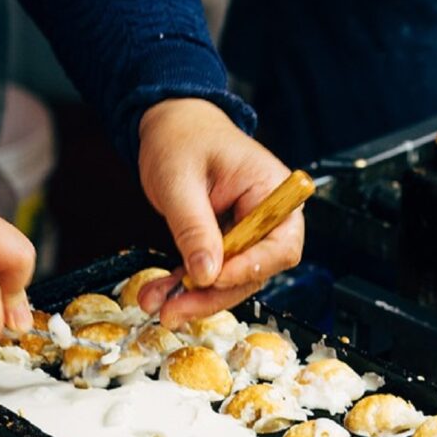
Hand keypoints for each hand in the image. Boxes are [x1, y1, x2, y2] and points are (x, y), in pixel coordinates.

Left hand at [136, 98, 303, 327]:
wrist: (169, 124)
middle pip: (255, 270)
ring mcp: (246, 229)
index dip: (251, 268)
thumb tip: (206, 273)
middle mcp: (267, 214)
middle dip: (213, 294)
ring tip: (156, 305)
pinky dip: (184, 284)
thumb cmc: (181, 138)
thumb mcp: (180, 181)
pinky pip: (210, 270)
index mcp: (272, 189)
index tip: (213, 279)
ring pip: (230, 278)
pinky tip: (159, 295)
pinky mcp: (224, 240)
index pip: (280, 243)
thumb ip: (194, 227)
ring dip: (194, 296)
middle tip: (174, 311)